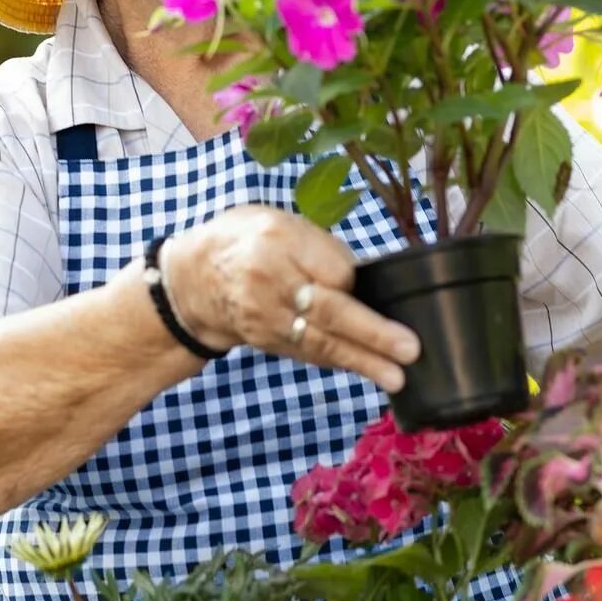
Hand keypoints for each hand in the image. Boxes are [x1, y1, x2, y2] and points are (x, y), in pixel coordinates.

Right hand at [164, 206, 420, 391]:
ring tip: (397, 377)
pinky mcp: (266, 342)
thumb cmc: (248, 241)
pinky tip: (369, 370)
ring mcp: (266, 318)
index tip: (368, 282)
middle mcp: (270, 281)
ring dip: (362, 361)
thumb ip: (319, 248)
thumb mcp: (280, 223)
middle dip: (373, 334)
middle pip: (329, 311)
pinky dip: (340, 362)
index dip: (355, 280)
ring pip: (321, 342)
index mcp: (278, 239)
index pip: (334, 269)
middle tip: (409, 349)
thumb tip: (361, 281)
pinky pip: (308, 353)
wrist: (192, 279)